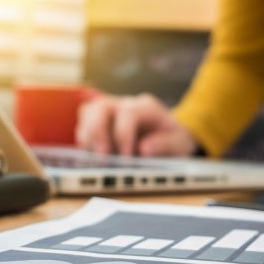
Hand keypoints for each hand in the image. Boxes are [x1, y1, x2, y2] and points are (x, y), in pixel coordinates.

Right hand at [75, 93, 197, 156]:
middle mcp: (125, 104)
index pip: (128, 112)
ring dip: (88, 136)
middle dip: (98, 132)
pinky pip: (83, 125)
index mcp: (147, 107)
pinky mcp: (100, 122)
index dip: (123, 134)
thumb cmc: (172, 139)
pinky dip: (84, 141)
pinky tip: (92, 156)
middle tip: (102, 157)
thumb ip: (165, 144)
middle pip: (101, 107)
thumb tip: (144, 149)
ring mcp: (110, 112)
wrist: (169, 136)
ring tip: (95, 158)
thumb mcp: (179, 143)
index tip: (126, 156)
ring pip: (88, 113)